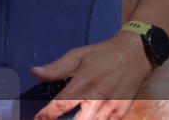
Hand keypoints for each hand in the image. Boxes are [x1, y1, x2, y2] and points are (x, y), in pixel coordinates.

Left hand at [32, 30, 152, 119]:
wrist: (134, 55)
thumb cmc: (102, 55)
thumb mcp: (77, 55)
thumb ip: (56, 68)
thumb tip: (34, 72)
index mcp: (84, 83)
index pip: (61, 105)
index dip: (46, 115)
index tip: (38, 118)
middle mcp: (97, 99)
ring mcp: (110, 109)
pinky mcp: (121, 114)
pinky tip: (87, 118)